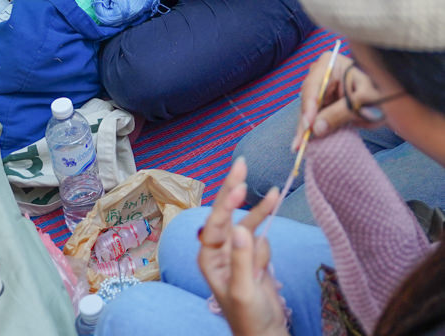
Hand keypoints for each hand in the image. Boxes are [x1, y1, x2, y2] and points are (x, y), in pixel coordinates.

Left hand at [198, 158, 288, 335]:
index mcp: (209, 257)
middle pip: (227, 213)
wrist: (266, 334)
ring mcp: (237, 252)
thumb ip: (243, 259)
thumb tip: (242, 229)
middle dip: (234, 190)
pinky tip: (266, 269)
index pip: (216, 222)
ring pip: (248, 223)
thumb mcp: (244, 289)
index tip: (239, 184)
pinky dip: (265, 243)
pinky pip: (260, 239)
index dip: (226, 202)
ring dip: (260, 212)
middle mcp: (220, 250)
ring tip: (276, 194)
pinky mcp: (253, 257)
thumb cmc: (248, 317)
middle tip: (241, 164)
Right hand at [296, 53, 379, 146]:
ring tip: (300, 145)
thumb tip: (316, 129)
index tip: (308, 125)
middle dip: (305, 121)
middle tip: (301, 142)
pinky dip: (313, 129)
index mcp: (331, 65)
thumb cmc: (383, 91)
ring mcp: (322, 89)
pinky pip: (315, 116)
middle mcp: (321, 75)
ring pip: (309, 110)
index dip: (309, 107)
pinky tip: (306, 141)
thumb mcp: (364, 101)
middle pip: (308, 99)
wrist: (393, 97)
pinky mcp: (324, 102)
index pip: (313, 86)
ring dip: (306, 128)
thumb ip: (340, 113)